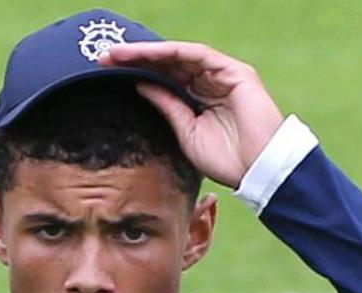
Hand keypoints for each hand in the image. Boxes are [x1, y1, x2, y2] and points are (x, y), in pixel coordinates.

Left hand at [99, 41, 283, 188]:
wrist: (258, 170)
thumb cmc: (227, 160)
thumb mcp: (186, 132)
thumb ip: (166, 106)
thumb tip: (140, 85)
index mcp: (199, 99)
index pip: (164, 78)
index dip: (137, 72)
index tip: (106, 72)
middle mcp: (210, 82)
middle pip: (169, 63)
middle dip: (136, 59)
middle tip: (104, 57)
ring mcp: (223, 75)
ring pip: (180, 56)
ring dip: (148, 52)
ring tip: (119, 54)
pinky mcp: (234, 72)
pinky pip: (197, 55)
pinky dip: (171, 52)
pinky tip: (147, 53)